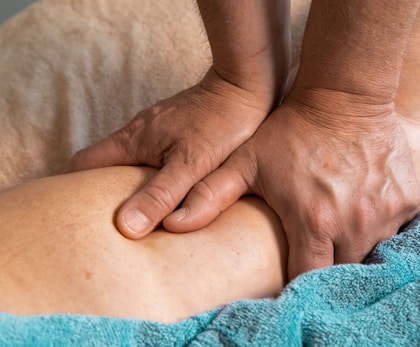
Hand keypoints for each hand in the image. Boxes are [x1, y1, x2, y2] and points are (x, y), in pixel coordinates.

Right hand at [68, 68, 273, 237]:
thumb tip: (125, 226)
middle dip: (99, 191)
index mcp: (132, 141)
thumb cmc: (220, 123)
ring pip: (127, 161)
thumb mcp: (190, 164)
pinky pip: (148, 155)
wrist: (243, 86)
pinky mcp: (173, 130)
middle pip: (102, 164)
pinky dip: (146, 175)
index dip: (72, 188)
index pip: (83, 164)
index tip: (74, 213)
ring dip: (125, 184)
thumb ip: (160, 195)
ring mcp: (155, 129)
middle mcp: (137, 133)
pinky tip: (163, 192)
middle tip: (105, 222)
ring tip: (134, 213)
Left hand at [164, 88, 419, 279]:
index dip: (295, 281)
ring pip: (367, 248)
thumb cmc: (291, 131)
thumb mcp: (245, 162)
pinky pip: (393, 227)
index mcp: (313, 222)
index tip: (288, 272)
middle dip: (323, 261)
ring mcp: (387, 212)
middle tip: (311, 238)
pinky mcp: (410, 198)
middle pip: (338, 267)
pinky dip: (376, 223)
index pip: (305, 278)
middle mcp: (355, 224)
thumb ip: (209, 196)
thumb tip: (172, 225)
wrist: (343, 97)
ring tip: (333, 216)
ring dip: (350, 241)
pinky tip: (359, 201)